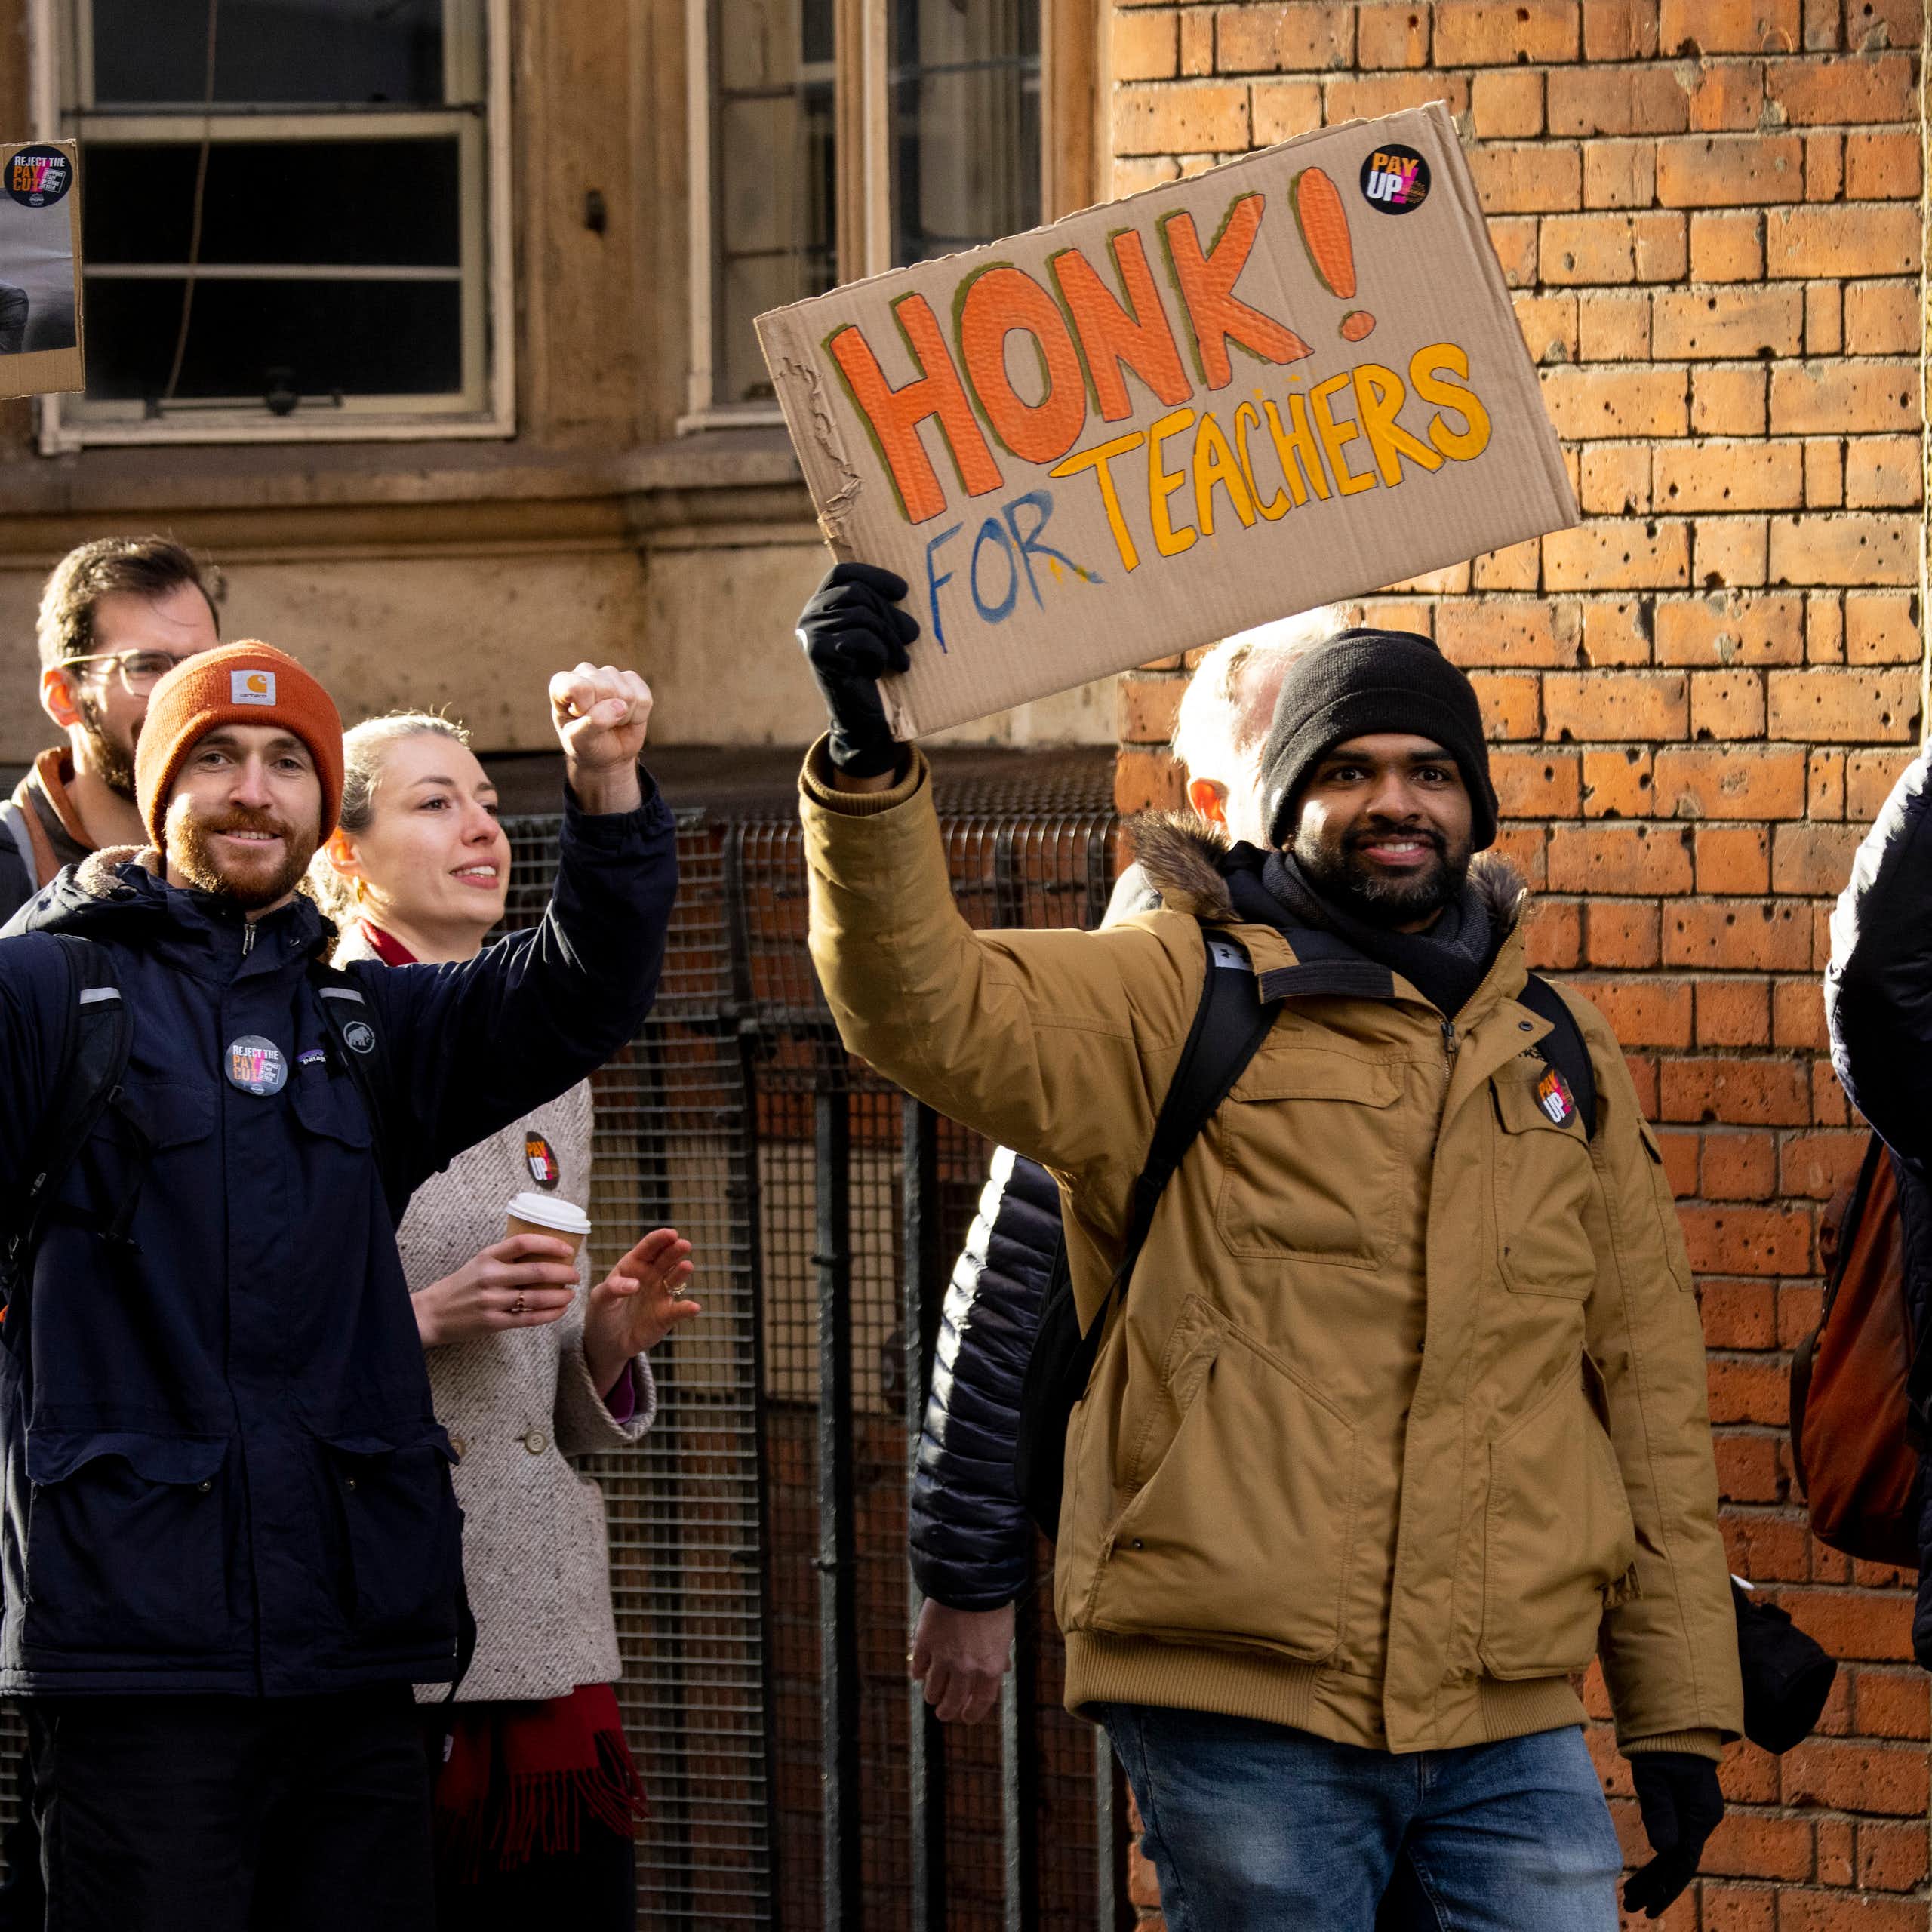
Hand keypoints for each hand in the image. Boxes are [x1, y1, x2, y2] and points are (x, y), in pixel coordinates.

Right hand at [415, 1234, 580, 1347]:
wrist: (432, 1313)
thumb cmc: (460, 1286)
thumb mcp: (479, 1263)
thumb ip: (505, 1258)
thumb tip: (543, 1251)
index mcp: (487, 1257)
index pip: (523, 1242)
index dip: (550, 1243)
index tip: (567, 1249)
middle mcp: (490, 1277)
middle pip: (537, 1272)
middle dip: (563, 1273)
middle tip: (575, 1275)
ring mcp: (492, 1301)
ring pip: (536, 1298)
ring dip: (560, 1296)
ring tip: (570, 1294)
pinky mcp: (493, 1322)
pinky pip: (528, 1319)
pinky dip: (549, 1315)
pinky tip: (559, 1310)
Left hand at [550, 662, 651, 813]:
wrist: (607, 754)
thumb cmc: (586, 745)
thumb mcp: (579, 741)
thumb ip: (592, 723)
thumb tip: (620, 706)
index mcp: (562, 684)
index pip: (579, 687)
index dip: (586, 708)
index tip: (581, 718)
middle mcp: (585, 673)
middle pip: (607, 688)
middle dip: (607, 714)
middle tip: (599, 725)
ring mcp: (610, 674)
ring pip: (627, 694)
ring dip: (623, 717)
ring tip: (611, 722)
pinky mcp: (633, 681)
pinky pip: (643, 698)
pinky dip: (639, 716)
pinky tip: (625, 717)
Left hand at [583, 1228, 699, 1396]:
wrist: (606, 1343)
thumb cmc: (601, 1313)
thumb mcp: (599, 1299)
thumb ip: (613, 1288)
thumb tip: (635, 1284)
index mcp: (633, 1265)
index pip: (649, 1248)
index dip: (660, 1239)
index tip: (671, 1234)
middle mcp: (651, 1275)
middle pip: (666, 1258)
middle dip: (675, 1250)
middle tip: (683, 1244)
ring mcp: (661, 1294)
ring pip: (675, 1279)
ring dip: (682, 1272)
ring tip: (686, 1266)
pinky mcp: (667, 1316)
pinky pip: (679, 1310)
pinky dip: (687, 1309)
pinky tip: (693, 1308)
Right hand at [796, 562, 918, 784]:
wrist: (864, 722)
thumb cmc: (875, 675)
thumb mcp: (877, 635)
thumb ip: (877, 609)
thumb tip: (904, 590)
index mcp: (821, 607)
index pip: (843, 573)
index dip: (874, 575)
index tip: (903, 590)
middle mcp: (810, 617)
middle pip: (857, 593)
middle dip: (891, 614)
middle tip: (914, 634)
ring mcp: (810, 634)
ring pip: (862, 615)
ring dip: (889, 639)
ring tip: (900, 660)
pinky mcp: (817, 652)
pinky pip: (861, 637)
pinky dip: (878, 653)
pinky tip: (877, 671)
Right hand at [909, 1598, 1013, 1723]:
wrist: (970, 1579)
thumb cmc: (993, 1604)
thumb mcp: (1004, 1634)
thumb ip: (999, 1656)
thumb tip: (1002, 1672)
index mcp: (990, 1668)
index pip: (981, 1703)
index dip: (972, 1714)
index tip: (966, 1717)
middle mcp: (966, 1669)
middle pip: (953, 1701)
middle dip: (947, 1711)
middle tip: (943, 1713)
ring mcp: (943, 1657)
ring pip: (932, 1689)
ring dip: (932, 1695)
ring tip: (931, 1695)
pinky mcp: (925, 1643)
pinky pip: (918, 1666)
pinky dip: (917, 1672)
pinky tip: (918, 1673)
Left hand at [1623, 1752, 1724, 1918]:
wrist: (1674, 1723)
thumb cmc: (1662, 1747)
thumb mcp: (1654, 1777)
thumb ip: (1659, 1810)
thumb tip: (1664, 1849)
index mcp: (1700, 1815)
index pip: (1683, 1863)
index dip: (1665, 1888)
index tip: (1647, 1909)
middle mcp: (1703, 1819)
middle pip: (1679, 1864)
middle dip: (1655, 1887)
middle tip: (1630, 1908)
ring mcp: (1697, 1814)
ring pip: (1677, 1855)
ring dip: (1655, 1876)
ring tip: (1630, 1896)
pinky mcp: (1688, 1808)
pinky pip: (1676, 1841)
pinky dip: (1660, 1858)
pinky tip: (1646, 1872)